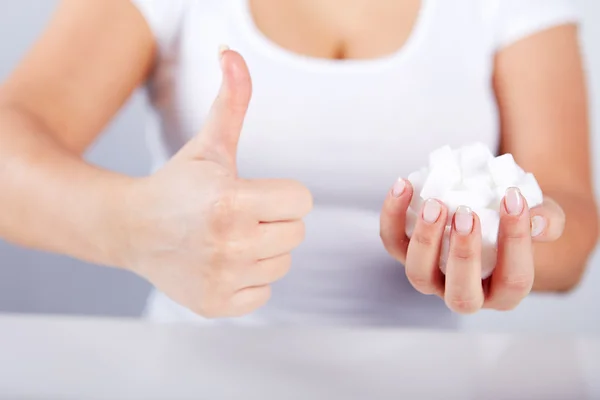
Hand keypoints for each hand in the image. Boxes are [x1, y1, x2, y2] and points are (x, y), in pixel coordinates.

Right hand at [120, 50, 312, 317]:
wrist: (132, 229)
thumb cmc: (178, 184)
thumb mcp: (208, 144)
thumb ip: (230, 102)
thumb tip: (232, 54)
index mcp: (231, 201)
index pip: (302, 201)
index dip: (281, 193)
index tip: (252, 192)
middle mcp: (229, 244)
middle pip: (296, 233)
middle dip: (274, 220)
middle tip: (239, 215)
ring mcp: (222, 279)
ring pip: (282, 263)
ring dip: (263, 249)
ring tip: (228, 238)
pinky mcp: (216, 305)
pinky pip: (264, 294)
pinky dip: (248, 280)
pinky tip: (221, 263)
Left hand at [380, 179, 564, 313]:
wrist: (489, 210)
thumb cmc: (520, 219)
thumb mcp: (542, 217)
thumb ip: (548, 220)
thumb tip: (537, 221)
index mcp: (504, 292)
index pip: (513, 279)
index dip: (515, 241)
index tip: (513, 198)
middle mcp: (465, 293)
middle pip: (460, 294)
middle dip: (462, 255)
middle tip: (466, 212)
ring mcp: (431, 277)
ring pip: (418, 274)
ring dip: (424, 240)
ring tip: (434, 203)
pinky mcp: (406, 253)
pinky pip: (392, 241)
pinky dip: (393, 215)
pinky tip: (404, 184)